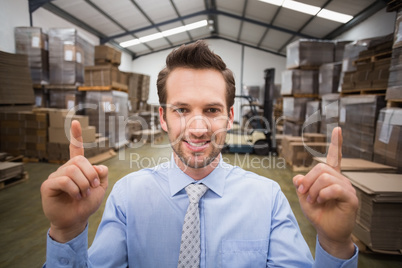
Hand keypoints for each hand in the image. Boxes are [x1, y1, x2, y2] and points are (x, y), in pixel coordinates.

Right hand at [41, 120, 107, 242]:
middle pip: (79, 160)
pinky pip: (63, 180)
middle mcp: (65, 169)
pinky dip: (74, 189)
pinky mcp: (48, 185)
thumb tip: (98, 166)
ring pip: (72, 170)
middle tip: (93, 187)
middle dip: (91, 174)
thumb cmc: (87, 203)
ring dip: (83, 184)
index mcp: (78, 167)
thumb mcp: (101, 188)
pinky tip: (76, 196)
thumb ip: (102, 174)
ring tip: (84, 194)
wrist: (76, 220)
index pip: (76, 148)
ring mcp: (56, 176)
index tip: (75, 122)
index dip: (76, 135)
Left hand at [293, 127, 357, 258]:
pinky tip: (320, 201)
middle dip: (307, 180)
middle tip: (303, 193)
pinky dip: (322, 194)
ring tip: (313, 200)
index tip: (337, 129)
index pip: (334, 156)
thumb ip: (301, 185)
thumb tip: (297, 176)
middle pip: (321, 167)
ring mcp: (347, 188)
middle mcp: (340, 179)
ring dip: (314, 190)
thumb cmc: (318, 214)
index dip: (336, 143)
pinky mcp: (351, 198)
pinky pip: (334, 188)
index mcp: (330, 177)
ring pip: (325, 177)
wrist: (327, 231)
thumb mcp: (303, 197)